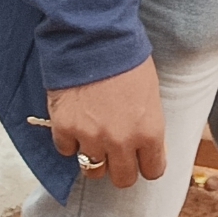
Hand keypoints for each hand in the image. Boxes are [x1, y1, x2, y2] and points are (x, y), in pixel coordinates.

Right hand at [46, 57, 166, 190]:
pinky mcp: (65, 129)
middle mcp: (121, 141)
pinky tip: (74, 124)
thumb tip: (146, 145)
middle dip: (121, 167)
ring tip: (93, 140)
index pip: (153, 171)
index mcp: (149, 132)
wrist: (94, 37)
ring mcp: (91, 137)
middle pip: (123, 179)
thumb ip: (148, 125)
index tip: (141, 158)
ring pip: (92, 171)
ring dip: (93, 158)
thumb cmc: (127, 58)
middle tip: (116, 153)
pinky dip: (69, 141)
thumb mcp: (151, 93)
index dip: (147, 164)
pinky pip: (66, 150)